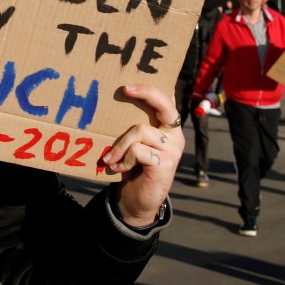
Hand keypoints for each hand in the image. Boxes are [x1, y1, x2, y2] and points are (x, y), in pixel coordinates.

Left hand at [101, 84, 184, 226]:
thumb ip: (133, 126)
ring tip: (109, 158)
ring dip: (119, 145)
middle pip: (164, 104)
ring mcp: (173, 149)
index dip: (151, 88)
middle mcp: (174, 135)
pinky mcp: (166, 163)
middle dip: (145, 93)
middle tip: (125, 89)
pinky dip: (123, 159)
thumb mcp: (133, 143)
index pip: (166, 100)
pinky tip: (118, 168)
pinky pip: (138, 150)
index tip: (128, 84)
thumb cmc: (132, 167)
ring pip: (140, 130)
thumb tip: (116, 100)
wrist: (137, 200)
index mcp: (167, 127)